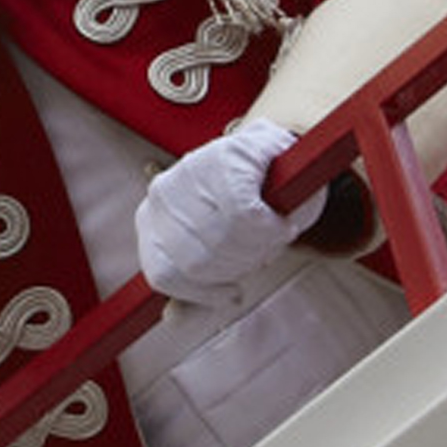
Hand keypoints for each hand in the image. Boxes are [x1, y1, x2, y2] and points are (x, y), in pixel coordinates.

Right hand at [132, 113, 306, 304]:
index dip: (272, 233)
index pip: (243, 213)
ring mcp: (160, 200)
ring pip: (195, 265)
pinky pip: (166, 276)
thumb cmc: (274, 170)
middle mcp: (184, 173)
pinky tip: (227, 289)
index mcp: (225, 153)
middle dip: (255, 255)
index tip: (287, 230)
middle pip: (221, 243)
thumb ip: (299, 198)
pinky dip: (199, 292)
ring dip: (231, 272)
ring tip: (249, 259)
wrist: (242, 159)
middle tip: (269, 246)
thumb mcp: (299, 176)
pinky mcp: (147, 224)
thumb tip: (283, 227)